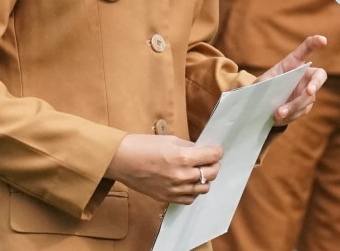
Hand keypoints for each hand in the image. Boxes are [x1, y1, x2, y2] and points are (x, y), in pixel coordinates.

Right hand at [104, 134, 222, 204]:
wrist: (122, 160)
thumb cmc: (142, 146)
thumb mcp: (169, 140)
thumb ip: (188, 147)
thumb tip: (201, 151)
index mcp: (183, 157)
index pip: (212, 156)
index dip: (217, 152)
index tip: (217, 150)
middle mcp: (182, 175)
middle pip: (211, 173)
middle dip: (214, 165)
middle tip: (210, 160)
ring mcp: (175, 189)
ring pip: (203, 188)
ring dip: (205, 179)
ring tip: (199, 172)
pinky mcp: (168, 198)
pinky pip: (190, 199)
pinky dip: (193, 191)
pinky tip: (189, 183)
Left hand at [255, 35, 328, 126]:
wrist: (266, 104)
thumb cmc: (265, 86)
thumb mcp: (261, 81)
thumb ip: (265, 84)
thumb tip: (270, 92)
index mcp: (293, 63)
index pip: (306, 49)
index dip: (315, 43)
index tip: (323, 40)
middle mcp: (304, 75)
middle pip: (319, 76)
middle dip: (316, 84)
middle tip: (309, 91)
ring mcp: (307, 90)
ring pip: (309, 98)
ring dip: (294, 106)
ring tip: (278, 113)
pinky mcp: (306, 105)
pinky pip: (302, 110)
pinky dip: (291, 114)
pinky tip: (279, 116)